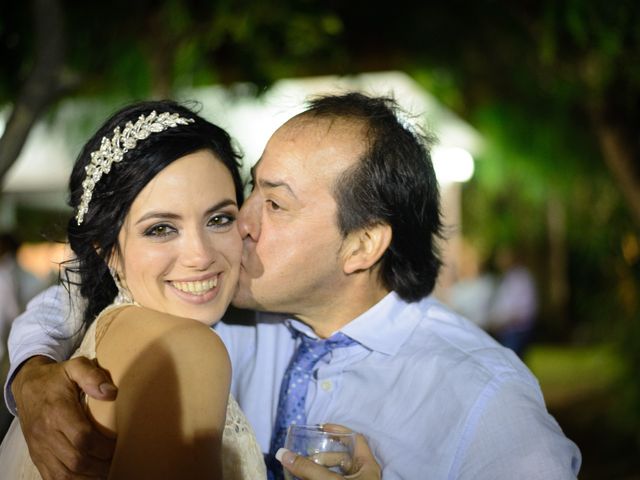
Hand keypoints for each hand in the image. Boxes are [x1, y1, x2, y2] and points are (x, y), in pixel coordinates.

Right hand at [11, 355, 117, 478]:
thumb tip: (111, 392)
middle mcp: (46, 433)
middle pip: (76, 459)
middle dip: (100, 465)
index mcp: (57, 411)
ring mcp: (40, 447)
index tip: (120, 445)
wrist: (27, 386)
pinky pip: (52, 477)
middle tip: (118, 461)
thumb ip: (92, 375)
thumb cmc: (57, 377)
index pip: (83, 437)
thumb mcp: (74, 366)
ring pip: (64, 473)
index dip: (104, 446)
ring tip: (108, 472)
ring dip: (88, 476)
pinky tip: (89, 477)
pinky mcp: (37, 456)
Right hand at [277, 424, 380, 479]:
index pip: (356, 439)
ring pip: (335, 474)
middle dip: (322, 455)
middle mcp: (363, 477)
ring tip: (301, 472)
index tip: (320, 428)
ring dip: (317, 470)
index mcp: (367, 466)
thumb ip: (307, 469)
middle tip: (304, 456)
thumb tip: (282, 453)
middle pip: (342, 457)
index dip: (339, 430)